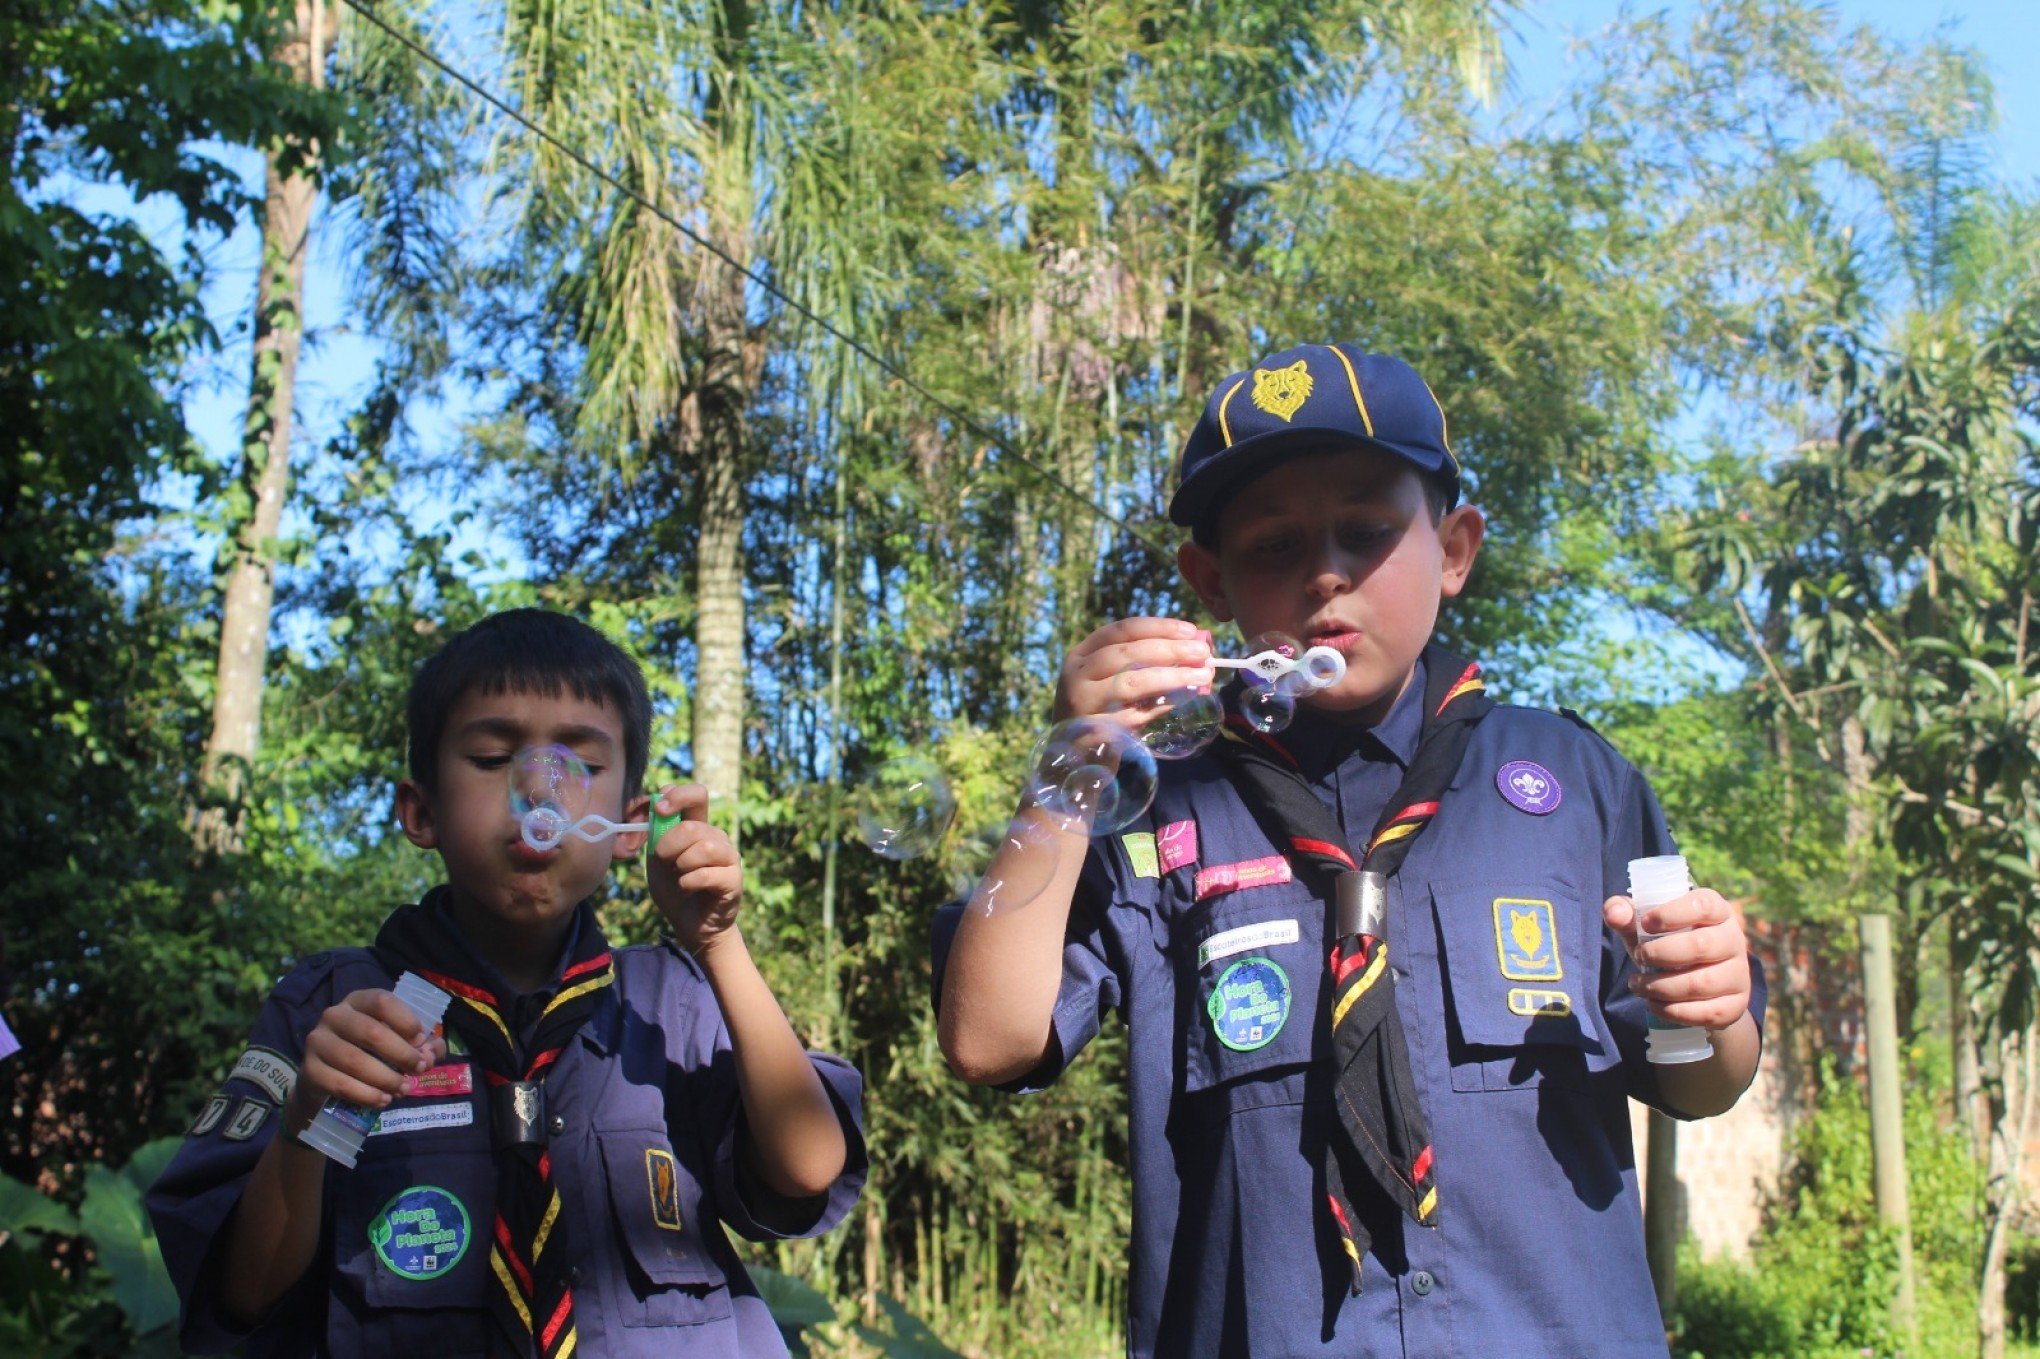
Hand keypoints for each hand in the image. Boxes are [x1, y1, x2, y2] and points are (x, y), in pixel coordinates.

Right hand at [287, 989, 445, 1132]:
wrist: (324, 1080)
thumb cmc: (369, 1053)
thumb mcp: (396, 1042)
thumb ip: (422, 1045)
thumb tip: (432, 1053)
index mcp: (358, 1001)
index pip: (382, 1001)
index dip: (405, 1021)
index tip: (421, 1041)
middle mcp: (334, 1016)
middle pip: (371, 1032)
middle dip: (402, 1054)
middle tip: (418, 1070)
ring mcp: (318, 1042)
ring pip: (356, 1061)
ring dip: (387, 1078)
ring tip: (404, 1089)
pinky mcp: (309, 1070)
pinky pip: (341, 1084)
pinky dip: (367, 1095)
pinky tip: (383, 1100)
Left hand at [647, 783, 743, 952]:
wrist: (691, 925)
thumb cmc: (675, 889)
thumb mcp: (657, 859)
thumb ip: (655, 834)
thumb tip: (651, 805)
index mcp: (699, 827)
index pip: (697, 795)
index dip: (678, 795)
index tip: (658, 809)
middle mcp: (717, 838)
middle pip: (692, 827)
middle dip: (668, 847)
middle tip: (665, 863)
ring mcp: (729, 858)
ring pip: (704, 848)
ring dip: (681, 865)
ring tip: (679, 876)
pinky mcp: (733, 880)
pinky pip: (706, 874)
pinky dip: (688, 883)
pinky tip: (687, 889)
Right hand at [1054, 617, 1213, 725]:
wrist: (1074, 756)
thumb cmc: (1102, 710)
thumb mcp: (1111, 679)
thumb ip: (1146, 661)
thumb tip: (1197, 643)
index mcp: (1082, 654)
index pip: (1122, 630)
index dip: (1159, 627)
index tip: (1190, 630)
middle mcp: (1077, 676)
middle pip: (1127, 653)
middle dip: (1170, 650)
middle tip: (1203, 652)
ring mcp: (1084, 705)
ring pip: (1132, 683)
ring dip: (1172, 677)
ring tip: (1203, 676)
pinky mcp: (1098, 732)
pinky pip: (1138, 715)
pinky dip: (1166, 705)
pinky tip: (1188, 698)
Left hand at [1603, 888, 1751, 1032]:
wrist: (1695, 985)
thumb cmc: (1668, 944)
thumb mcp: (1647, 927)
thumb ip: (1627, 915)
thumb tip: (1614, 913)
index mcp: (1717, 911)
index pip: (1703, 905)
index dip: (1671, 914)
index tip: (1645, 924)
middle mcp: (1734, 939)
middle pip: (1701, 946)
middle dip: (1660, 954)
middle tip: (1639, 956)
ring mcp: (1739, 974)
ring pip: (1701, 983)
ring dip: (1661, 986)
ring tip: (1637, 984)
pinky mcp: (1735, 1005)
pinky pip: (1706, 1012)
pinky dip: (1673, 1011)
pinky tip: (1653, 1004)